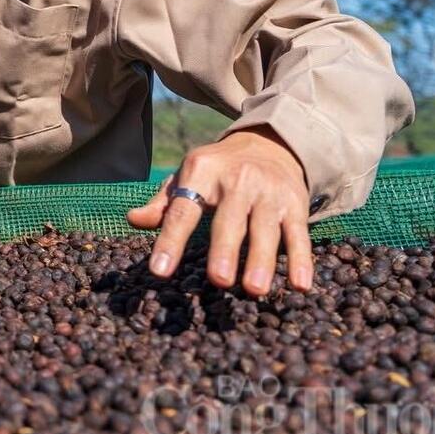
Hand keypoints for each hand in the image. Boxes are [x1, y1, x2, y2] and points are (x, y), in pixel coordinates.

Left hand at [128, 126, 314, 296]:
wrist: (269, 144)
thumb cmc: (219, 170)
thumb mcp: (187, 176)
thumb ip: (163, 202)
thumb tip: (133, 219)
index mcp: (202, 172)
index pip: (183, 210)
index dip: (170, 240)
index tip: (159, 270)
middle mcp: (238, 180)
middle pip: (229, 220)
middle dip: (224, 250)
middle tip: (219, 280)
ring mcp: (269, 193)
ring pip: (266, 230)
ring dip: (262, 260)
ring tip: (254, 289)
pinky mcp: (296, 205)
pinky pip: (299, 235)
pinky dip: (302, 260)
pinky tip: (300, 285)